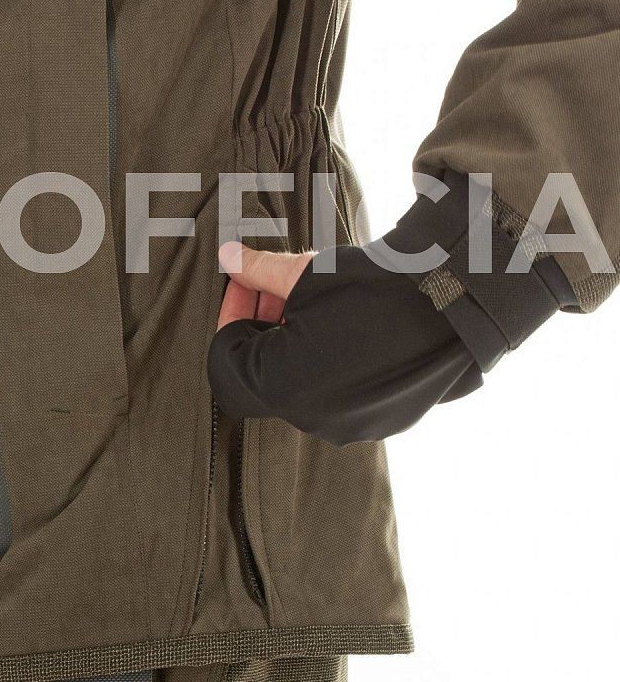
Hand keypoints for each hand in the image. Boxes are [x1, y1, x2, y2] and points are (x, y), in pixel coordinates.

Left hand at [209, 241, 481, 444]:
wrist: (454, 296)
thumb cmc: (373, 286)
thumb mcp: (303, 273)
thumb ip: (257, 271)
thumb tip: (227, 256)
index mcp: (282, 387)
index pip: (228, 356)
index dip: (233, 312)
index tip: (245, 281)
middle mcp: (314, 419)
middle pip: (265, 371)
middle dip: (264, 325)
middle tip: (276, 286)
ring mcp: (353, 425)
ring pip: (302, 384)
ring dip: (296, 343)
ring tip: (314, 300)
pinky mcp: (386, 421)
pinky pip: (340, 395)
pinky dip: (330, 362)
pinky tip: (344, 325)